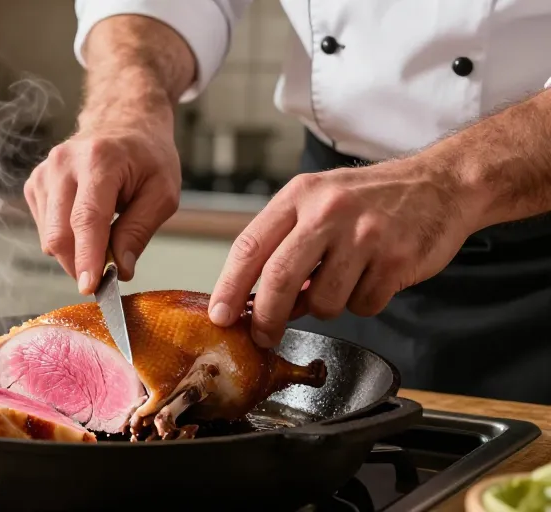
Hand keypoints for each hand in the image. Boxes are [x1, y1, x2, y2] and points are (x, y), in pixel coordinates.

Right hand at [24, 121, 180, 293]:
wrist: (123, 120)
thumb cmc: (147, 155)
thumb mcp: (162, 192)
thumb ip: (139, 231)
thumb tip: (120, 269)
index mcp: (99, 160)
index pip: (86, 219)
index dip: (87, 257)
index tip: (90, 287)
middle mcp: (63, 163)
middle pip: (60, 234)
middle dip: (81, 264)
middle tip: (106, 274)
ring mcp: (44, 173)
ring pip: (49, 237)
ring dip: (75, 252)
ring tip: (103, 237)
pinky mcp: (35, 184)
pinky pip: (45, 230)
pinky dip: (65, 239)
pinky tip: (85, 224)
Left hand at [207, 158, 479, 346]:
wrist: (441, 184)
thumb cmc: (368, 199)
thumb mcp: (317, 201)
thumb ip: (284, 243)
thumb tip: (254, 298)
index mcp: (300, 195)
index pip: (250, 246)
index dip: (229, 287)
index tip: (220, 315)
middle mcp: (329, 211)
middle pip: (278, 279)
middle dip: (265, 318)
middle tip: (263, 335)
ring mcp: (365, 235)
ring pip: (322, 301)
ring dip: (324, 307)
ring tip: (339, 282)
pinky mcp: (396, 260)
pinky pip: (363, 305)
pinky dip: (362, 302)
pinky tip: (372, 277)